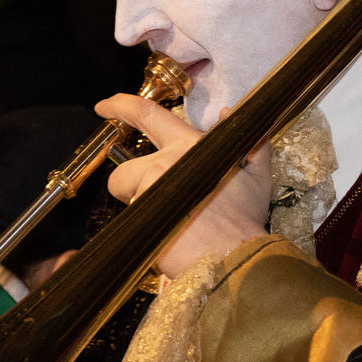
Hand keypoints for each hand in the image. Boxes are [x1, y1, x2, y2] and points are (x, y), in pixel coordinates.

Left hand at [94, 94, 270, 277]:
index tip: (104, 106)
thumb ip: (248, 140)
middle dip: (127, 185)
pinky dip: (146, 228)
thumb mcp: (257, 176)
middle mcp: (166, 161)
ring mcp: (151, 187)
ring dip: (142, 209)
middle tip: (150, 203)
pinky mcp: (142, 213)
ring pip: (127, 197)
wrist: (234, 257)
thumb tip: (229, 112)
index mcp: (191, 146)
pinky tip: (169, 238)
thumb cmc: (244, 221)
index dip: (121, 105)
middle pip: (124, 168)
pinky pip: (133, 220)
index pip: (148, 114)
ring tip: (170, 223)